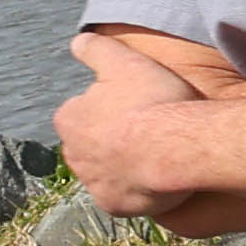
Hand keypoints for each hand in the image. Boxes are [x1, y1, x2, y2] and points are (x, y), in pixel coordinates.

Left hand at [47, 44, 239, 218]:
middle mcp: (73, 154)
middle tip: (145, 129)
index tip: (133, 105)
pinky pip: (122, 196)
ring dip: (122, 164)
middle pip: (92, 144)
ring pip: (106, 171)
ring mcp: (93, 183)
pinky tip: (155, 176)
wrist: (175, 147)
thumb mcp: (124, 60)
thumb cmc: (151, 101)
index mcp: (70, 119)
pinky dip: (135, 189)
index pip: (82, 111)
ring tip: (154, 153)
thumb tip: (78, 41)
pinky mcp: (114, 205)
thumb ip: (96, 48)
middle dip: (111, 139)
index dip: (109, 107)